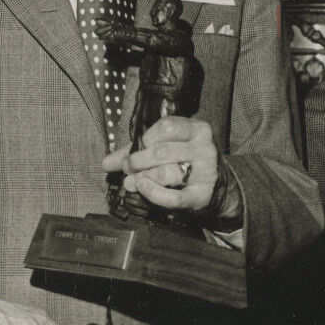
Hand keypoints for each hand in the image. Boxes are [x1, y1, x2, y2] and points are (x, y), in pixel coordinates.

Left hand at [101, 115, 238, 223]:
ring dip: (143, 178)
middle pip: (162, 151)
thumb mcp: (168, 148)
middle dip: (137, 161)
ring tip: (132, 182)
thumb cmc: (186, 161)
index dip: (145, 138)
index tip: (134, 150)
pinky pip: (174, 197)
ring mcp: (206, 172)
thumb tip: (106, 162)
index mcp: (197, 129)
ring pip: (167, 173)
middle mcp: (204, 148)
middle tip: (127, 168)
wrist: (218, 187)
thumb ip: (137, 151)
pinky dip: (154, 194)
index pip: (167, 126)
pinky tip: (143, 189)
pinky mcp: (202, 195)